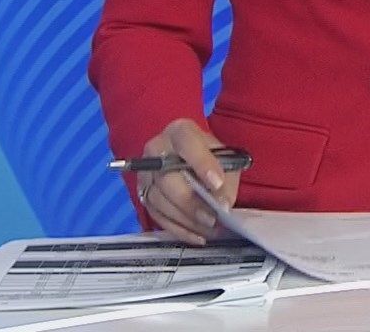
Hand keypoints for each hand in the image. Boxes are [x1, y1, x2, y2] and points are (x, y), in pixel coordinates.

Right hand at [135, 118, 239, 245]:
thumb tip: (223, 203)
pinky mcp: (142, 194)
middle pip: (167, 178)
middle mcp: (156, 149)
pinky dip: (178, 229)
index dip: (202, 164)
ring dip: (186, 219)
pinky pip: (156, 215)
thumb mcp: (226, 159)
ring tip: (209, 229)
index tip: (217, 184)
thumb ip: (227, 178)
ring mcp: (145, 172)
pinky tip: (197, 236)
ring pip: (159, 200)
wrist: (189, 159)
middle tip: (212, 218)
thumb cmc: (210, 157)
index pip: (187, 143)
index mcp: (180, 132)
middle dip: (191, 202)